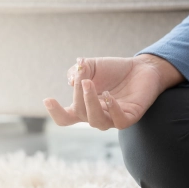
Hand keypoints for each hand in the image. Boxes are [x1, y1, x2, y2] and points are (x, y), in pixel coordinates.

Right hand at [42, 54, 179, 130]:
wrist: (140, 67)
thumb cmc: (114, 70)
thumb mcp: (91, 66)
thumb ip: (78, 71)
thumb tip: (71, 80)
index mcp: (84, 106)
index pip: (66, 118)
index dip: (55, 113)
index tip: (48, 99)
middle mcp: (97, 115)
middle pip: (80, 113)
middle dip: (78, 94)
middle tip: (82, 78)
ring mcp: (113, 118)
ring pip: (97, 121)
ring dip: (90, 103)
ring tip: (89, 84)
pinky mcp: (130, 117)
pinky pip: (119, 121)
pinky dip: (112, 108)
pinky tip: (108, 94)